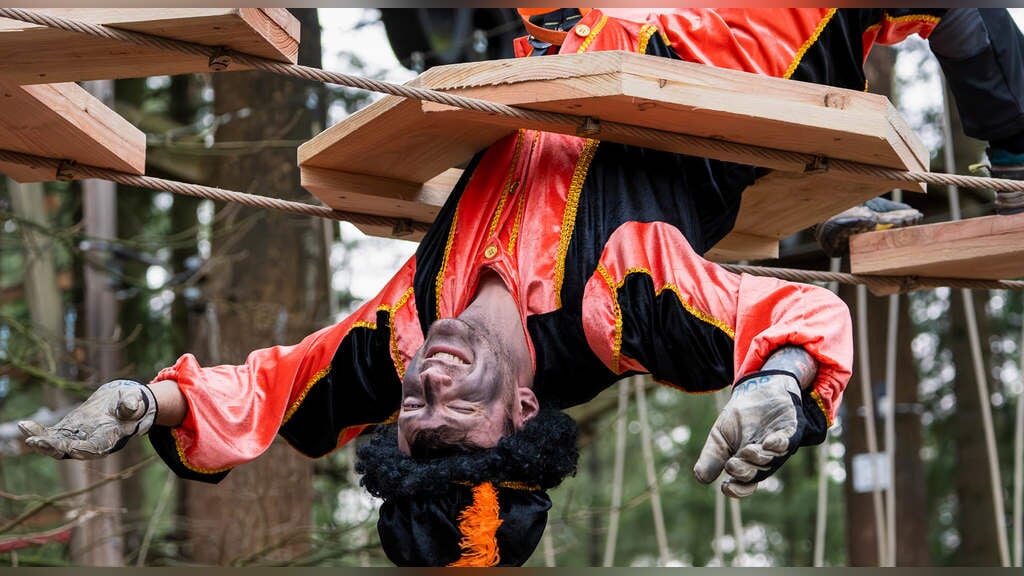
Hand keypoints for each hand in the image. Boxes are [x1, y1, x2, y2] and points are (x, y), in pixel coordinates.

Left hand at [19, 380, 156, 459]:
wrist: (121, 403)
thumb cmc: (132, 402)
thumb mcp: (135, 400)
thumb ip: (132, 404)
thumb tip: (130, 406)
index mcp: (111, 436)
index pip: (97, 448)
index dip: (85, 449)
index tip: (72, 448)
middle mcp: (92, 442)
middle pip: (72, 451)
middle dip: (55, 448)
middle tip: (39, 443)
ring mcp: (78, 438)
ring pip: (58, 446)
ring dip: (42, 444)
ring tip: (29, 438)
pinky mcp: (68, 431)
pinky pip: (51, 435)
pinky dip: (38, 432)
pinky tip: (24, 425)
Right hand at [693, 371, 805, 497]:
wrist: (756, 391)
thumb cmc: (738, 417)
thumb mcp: (719, 437)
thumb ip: (711, 457)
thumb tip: (700, 479)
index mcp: (747, 465)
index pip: (744, 485)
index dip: (737, 490)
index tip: (725, 486)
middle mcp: (765, 460)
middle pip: (757, 474)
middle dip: (745, 472)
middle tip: (732, 465)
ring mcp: (779, 447)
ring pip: (772, 461)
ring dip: (759, 458)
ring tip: (747, 450)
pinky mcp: (790, 432)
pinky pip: (788, 443)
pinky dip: (778, 444)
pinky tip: (768, 442)